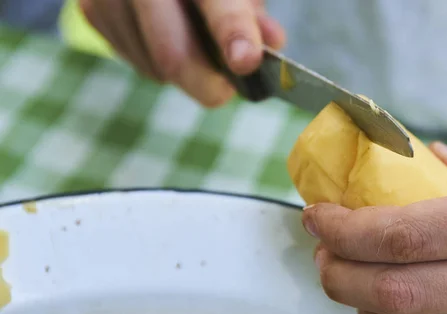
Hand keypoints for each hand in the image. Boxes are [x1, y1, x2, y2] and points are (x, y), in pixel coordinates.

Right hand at [80, 0, 285, 106]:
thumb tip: (272, 43)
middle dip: (206, 83)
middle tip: (225, 90)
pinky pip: (137, 62)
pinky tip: (164, 34)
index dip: (232, 33)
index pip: (216, 4)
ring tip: (191, 40)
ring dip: (184, 72)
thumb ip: (252, 13)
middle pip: (172, 55)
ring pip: (155, 68)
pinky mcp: (91, 12)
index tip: (246, 61)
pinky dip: (159, 63)